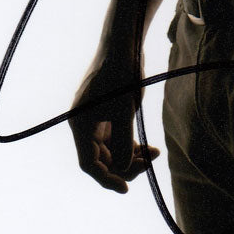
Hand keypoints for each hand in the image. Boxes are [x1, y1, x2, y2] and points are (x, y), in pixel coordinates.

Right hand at [70, 45, 159, 194]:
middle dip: (125, 165)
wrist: (124, 44)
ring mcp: (95, 120)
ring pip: (110, 151)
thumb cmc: (122, 73)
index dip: (106, 179)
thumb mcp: (125, 110)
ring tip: (153, 153)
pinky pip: (116, 139)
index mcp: (80, 124)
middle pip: (101, 159)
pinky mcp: (106, 115)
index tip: (125, 189)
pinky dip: (131, 145)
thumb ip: (124, 142)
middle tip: (149, 162)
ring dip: (130, 156)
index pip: (88, 163)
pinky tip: (150, 148)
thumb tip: (124, 169)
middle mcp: (84, 125)